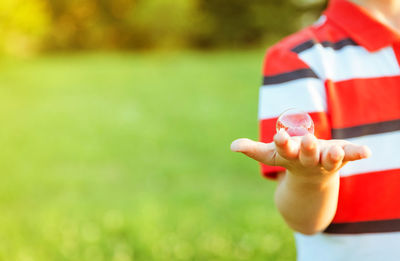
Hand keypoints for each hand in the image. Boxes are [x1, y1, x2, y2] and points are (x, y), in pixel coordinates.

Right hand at [231, 130, 370, 178]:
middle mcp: (308, 161)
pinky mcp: (341, 158)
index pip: (284, 150)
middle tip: (307, 140)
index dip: (282, 144)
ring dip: (332, 155)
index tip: (279, 137)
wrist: (312, 180)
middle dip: (307, 148)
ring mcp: (325, 161)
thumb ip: (252, 149)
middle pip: (307, 155)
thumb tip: (232, 146)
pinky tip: (367, 152)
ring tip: (335, 150)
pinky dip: (358, 153)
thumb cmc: (289, 161)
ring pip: (329, 159)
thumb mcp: (270, 156)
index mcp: (290, 157)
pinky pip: (351, 156)